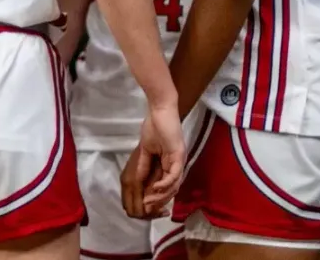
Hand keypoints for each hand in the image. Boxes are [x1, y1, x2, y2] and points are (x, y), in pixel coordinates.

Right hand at [121, 104, 184, 218]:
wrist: (160, 109)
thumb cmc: (154, 127)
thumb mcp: (146, 150)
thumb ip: (144, 166)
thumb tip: (140, 182)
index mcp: (170, 164)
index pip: (166, 187)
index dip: (156, 198)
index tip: (144, 206)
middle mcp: (178, 165)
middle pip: (171, 190)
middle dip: (158, 202)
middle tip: (146, 209)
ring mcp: (179, 160)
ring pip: (174, 185)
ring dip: (161, 196)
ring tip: (148, 202)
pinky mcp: (179, 154)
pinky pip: (174, 174)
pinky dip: (165, 184)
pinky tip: (155, 188)